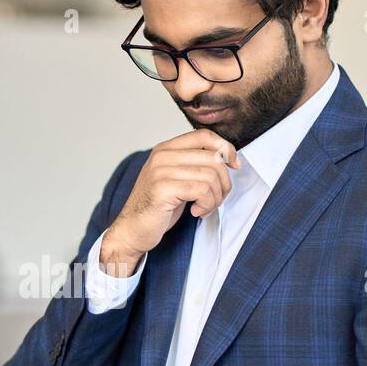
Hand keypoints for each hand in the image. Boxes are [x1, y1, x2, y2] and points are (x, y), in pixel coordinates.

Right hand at [100, 129, 237, 276]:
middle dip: (224, 182)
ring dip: (215, 198)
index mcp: (166, 149)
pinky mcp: (163, 188)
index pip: (204, 136)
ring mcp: (161, 171)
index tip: (234, 166)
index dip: (226, 148)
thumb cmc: (157, 207)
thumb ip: (194, 165)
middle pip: (213, 158)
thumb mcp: (176, 178)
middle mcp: (162, 155)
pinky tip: (196, 212)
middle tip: (216, 199)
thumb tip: (228, 159)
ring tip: (205, 208)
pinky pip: (202, 191)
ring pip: (211, 176)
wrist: (132, 230)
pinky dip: (207, 205)